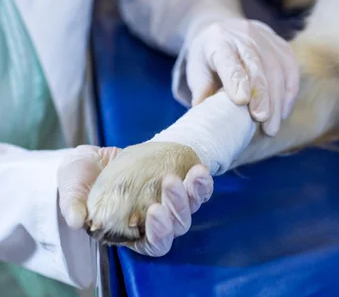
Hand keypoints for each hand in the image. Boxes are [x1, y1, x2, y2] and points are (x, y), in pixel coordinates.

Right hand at [58, 145, 211, 256]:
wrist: (98, 157)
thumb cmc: (83, 178)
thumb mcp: (71, 188)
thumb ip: (72, 204)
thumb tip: (76, 220)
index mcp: (132, 233)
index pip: (154, 244)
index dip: (159, 233)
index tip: (153, 211)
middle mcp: (156, 222)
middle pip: (177, 225)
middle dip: (177, 207)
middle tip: (169, 183)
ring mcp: (171, 203)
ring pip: (190, 207)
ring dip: (193, 193)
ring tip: (192, 174)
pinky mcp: (181, 184)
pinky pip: (199, 189)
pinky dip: (203, 182)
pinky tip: (199, 169)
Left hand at [186, 19, 299, 135]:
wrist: (223, 27)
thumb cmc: (208, 57)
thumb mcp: (197, 71)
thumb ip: (202, 93)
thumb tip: (206, 121)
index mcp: (218, 41)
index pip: (229, 61)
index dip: (236, 80)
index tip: (242, 101)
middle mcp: (243, 35)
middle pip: (256, 66)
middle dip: (261, 96)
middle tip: (262, 120)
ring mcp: (265, 37)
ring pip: (276, 69)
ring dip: (276, 101)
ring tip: (271, 127)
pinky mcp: (281, 44)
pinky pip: (290, 69)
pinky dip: (289, 93)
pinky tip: (283, 112)